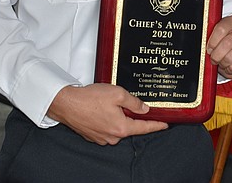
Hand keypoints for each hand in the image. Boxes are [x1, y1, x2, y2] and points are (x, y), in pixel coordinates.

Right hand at [47, 84, 168, 144]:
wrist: (66, 103)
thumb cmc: (89, 99)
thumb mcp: (118, 94)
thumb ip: (134, 102)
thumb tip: (144, 108)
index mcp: (121, 128)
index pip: (144, 128)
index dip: (156, 125)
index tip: (165, 124)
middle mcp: (112, 136)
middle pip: (130, 127)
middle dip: (131, 115)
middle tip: (127, 102)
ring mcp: (102, 138)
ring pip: (117, 127)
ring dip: (118, 116)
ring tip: (109, 103)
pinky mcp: (93, 135)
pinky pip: (106, 128)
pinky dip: (107, 119)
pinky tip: (101, 108)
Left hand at [207, 15, 231, 78]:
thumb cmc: (224, 41)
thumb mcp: (216, 34)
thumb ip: (209, 37)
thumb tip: (202, 46)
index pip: (221, 29)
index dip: (212, 41)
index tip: (209, 48)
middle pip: (227, 44)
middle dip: (216, 55)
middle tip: (214, 58)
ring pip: (230, 58)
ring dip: (222, 63)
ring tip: (222, 62)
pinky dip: (229, 70)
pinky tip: (229, 65)